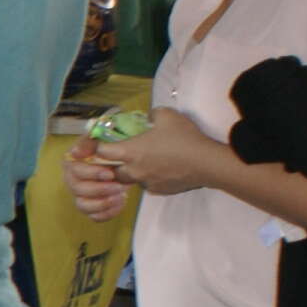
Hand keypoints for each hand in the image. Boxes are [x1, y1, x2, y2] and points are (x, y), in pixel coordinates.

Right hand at [62, 138, 133, 221]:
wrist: (128, 160)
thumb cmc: (115, 148)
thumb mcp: (106, 138)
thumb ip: (92, 142)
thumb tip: (76, 152)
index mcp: (72, 161)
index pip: (74, 170)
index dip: (91, 174)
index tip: (110, 174)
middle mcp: (72, 179)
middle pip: (77, 189)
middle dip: (99, 190)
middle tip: (119, 186)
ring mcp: (81, 195)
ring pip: (83, 205)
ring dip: (102, 203)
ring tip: (120, 197)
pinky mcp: (91, 207)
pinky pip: (94, 216)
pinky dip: (108, 213)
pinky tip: (121, 203)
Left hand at [89, 108, 225, 198]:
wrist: (205, 163)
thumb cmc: (183, 138)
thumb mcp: (167, 115)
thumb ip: (152, 114)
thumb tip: (149, 118)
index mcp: (130, 151)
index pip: (102, 152)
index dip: (100, 148)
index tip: (103, 144)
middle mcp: (134, 170)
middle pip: (113, 172)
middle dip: (114, 166)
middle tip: (122, 156)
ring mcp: (147, 183)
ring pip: (131, 180)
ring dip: (133, 172)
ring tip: (146, 162)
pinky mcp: (160, 191)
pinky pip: (149, 185)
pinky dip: (151, 178)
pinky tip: (162, 170)